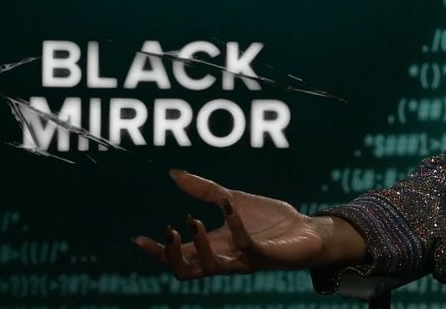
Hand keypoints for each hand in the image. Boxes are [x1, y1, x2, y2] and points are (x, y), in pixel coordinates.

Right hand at [132, 169, 342, 278]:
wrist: (308, 229)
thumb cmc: (270, 221)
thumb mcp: (232, 200)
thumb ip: (205, 190)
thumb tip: (174, 173)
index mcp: (213, 247)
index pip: (178, 256)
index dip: (156, 252)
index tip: (137, 239)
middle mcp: (224, 258)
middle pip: (186, 272)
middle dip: (170, 256)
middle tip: (167, 231)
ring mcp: (243, 260)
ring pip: (209, 267)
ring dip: (197, 245)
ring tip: (192, 221)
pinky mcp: (262, 255)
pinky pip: (243, 246)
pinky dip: (234, 225)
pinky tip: (230, 207)